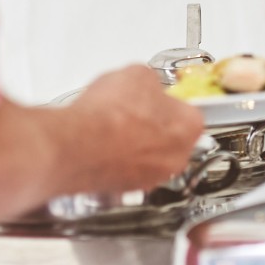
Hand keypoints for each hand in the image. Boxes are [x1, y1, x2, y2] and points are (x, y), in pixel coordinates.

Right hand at [63, 65, 205, 191]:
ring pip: (148, 156)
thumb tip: (145, 85)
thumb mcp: (138, 74)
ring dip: (134, 143)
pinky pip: (126, 169)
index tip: (158, 98)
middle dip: (153, 124)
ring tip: (113, 126)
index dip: (168, 102)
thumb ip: (151, 83)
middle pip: (170, 137)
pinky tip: (101, 142)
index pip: (189, 111)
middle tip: (133, 111)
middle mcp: (175, 158)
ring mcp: (150, 178)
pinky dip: (116, 158)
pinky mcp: (124, 190)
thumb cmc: (109, 115)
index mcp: (189, 127)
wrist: (75, 145)